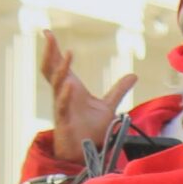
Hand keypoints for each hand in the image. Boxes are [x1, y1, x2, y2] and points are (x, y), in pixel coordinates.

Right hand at [40, 29, 135, 162]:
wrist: (85, 151)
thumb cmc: (91, 130)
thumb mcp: (108, 106)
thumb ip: (118, 90)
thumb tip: (134, 75)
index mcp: (70, 88)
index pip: (58, 65)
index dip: (53, 50)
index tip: (48, 32)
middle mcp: (63, 94)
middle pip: (51, 69)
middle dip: (50, 53)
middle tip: (49, 35)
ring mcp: (61, 106)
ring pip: (57, 84)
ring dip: (62, 68)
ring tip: (69, 54)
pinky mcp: (64, 120)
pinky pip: (62, 105)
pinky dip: (65, 95)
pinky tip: (70, 84)